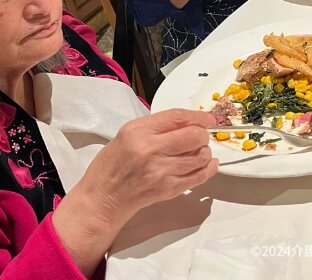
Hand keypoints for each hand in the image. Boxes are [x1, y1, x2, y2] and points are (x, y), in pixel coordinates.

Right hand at [81, 109, 218, 221]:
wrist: (103, 195)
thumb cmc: (112, 164)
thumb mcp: (127, 134)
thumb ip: (156, 126)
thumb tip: (186, 123)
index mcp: (139, 132)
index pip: (178, 117)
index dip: (198, 116)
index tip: (207, 119)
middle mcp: (151, 150)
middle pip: (193, 136)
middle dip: (202, 135)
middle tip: (200, 136)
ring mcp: (161, 171)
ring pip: (199, 157)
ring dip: (204, 152)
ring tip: (198, 151)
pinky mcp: (168, 189)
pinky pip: (198, 177)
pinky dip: (207, 169)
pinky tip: (208, 164)